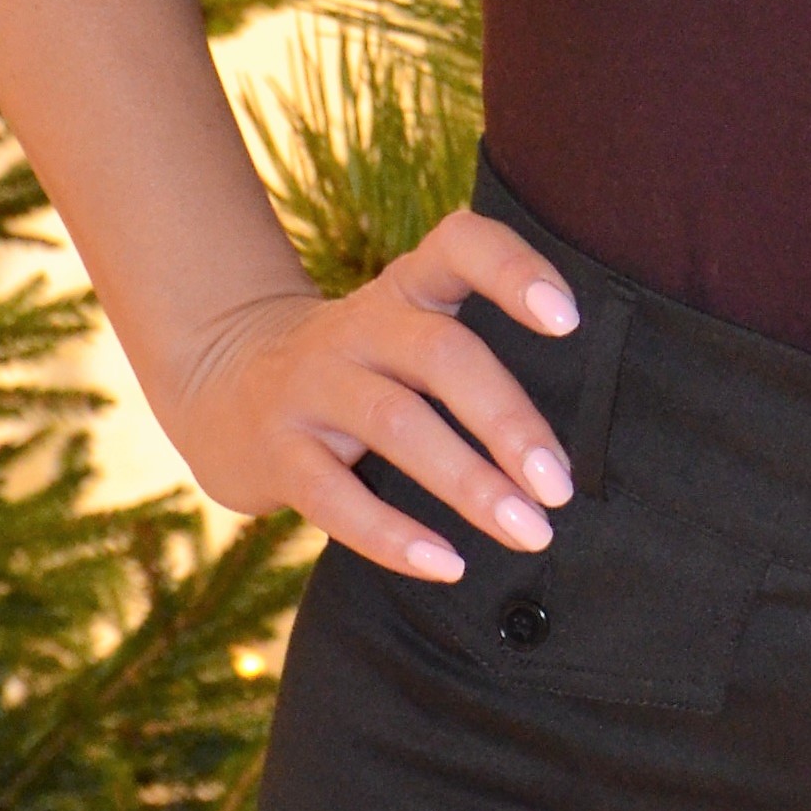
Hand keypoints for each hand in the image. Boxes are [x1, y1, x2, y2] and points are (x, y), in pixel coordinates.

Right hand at [162, 205, 583, 581]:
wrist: (225, 385)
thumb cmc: (362, 370)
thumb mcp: (408, 332)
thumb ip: (480, 354)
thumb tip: (584, 440)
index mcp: (406, 289)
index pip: (460, 244)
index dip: (513, 270)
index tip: (568, 318)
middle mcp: (359, 326)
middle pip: (442, 353)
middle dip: (508, 421)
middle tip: (559, 485)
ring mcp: (311, 385)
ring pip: (397, 424)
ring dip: (469, 484)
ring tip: (527, 530)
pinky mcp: (276, 451)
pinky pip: (334, 497)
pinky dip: (394, 535)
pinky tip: (448, 565)